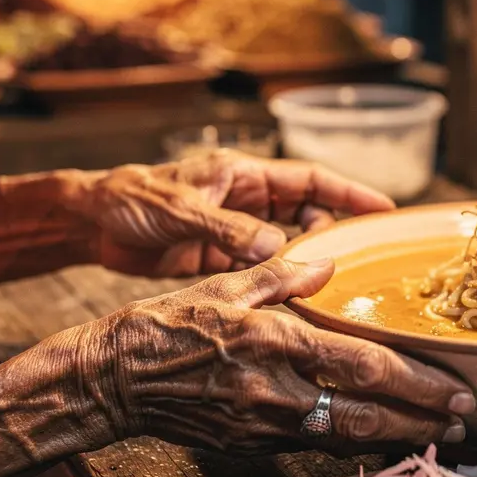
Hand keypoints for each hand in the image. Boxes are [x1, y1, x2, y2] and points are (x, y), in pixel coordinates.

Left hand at [69, 150, 393, 276]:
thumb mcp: (182, 209)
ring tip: (325, 286)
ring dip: (304, 262)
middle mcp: (248, 201)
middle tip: (351, 263)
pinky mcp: (220, 259)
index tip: (384, 209)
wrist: (92, 223)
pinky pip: (261, 270)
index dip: (350, 192)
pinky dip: (277, 282)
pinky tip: (289, 301)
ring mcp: (236, 232)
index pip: (310, 180)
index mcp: (244, 175)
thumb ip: (229, 230)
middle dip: (332, 234)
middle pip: (307, 214)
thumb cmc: (132, 198)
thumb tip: (278, 250)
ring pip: (288, 245)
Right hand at [79, 258, 474, 454]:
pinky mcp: (250, 443)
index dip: (418, 382)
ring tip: (436, 431)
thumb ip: (281, 274)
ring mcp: (262, 423)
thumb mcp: (223, 285)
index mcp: (273, 340)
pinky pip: (313, 446)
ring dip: (397, 437)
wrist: (113, 379)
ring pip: (345, 438)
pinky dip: (354, 443)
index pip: (363, 366)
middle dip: (422, 419)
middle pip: (366, 414)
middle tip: (464, 418)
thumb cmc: (166, 325)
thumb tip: (327, 263)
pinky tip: (378, 436)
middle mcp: (274, 389)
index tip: (456, 388)